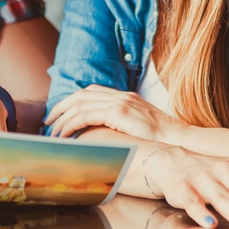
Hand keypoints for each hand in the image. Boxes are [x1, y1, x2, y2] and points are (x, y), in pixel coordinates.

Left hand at [45, 84, 182, 141]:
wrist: (179, 137)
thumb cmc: (162, 138)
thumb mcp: (140, 125)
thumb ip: (123, 122)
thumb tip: (106, 133)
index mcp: (125, 96)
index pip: (91, 91)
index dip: (72, 101)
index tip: (61, 113)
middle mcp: (120, 96)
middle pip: (81, 95)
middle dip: (61, 107)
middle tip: (49, 122)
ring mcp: (120, 102)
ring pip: (80, 105)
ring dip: (63, 119)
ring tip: (54, 133)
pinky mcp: (119, 113)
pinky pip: (86, 115)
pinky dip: (72, 124)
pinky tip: (66, 135)